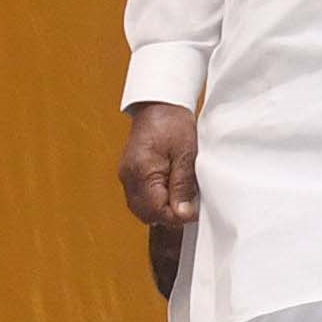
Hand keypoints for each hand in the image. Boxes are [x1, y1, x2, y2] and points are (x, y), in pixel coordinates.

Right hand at [116, 102, 202, 229]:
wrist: (159, 104)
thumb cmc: (172, 123)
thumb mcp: (186, 154)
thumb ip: (182, 186)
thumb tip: (182, 213)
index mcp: (142, 172)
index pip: (156, 211)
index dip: (177, 216)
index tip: (194, 211)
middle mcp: (129, 177)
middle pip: (146, 214)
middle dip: (168, 215)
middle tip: (188, 205)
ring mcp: (126, 176)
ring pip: (142, 208)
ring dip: (161, 208)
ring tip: (180, 196)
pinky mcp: (129, 173)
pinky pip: (139, 197)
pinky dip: (154, 200)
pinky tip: (170, 190)